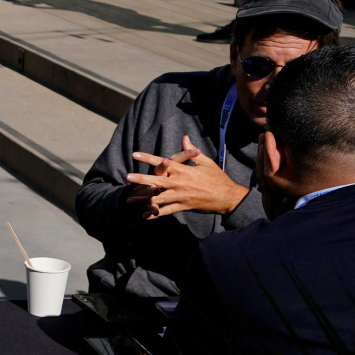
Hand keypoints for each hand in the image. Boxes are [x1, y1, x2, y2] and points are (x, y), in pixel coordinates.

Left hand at [126, 135, 248, 218]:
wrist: (227, 196)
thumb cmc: (216, 177)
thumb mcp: (205, 162)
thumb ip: (191, 151)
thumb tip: (184, 138)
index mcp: (184, 170)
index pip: (162, 162)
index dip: (148, 158)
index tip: (135, 154)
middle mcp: (179, 182)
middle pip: (156, 180)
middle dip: (140, 179)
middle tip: (127, 177)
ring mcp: (181, 195)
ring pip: (158, 198)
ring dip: (143, 199)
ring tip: (129, 200)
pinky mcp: (184, 206)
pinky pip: (167, 211)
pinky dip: (156, 214)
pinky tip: (145, 217)